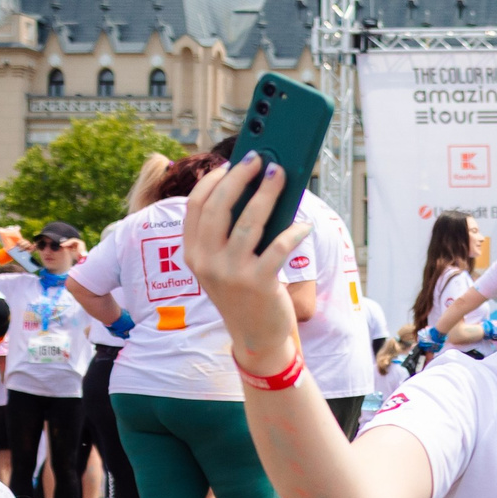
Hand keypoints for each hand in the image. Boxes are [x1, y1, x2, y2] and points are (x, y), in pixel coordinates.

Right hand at [180, 155, 313, 369]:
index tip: (232, 164)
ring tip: (281, 175)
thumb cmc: (244, 293)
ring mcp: (230, 273)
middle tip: (259, 159)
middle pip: (219, 207)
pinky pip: (277, 248)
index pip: (196, 206)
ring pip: (248, 222)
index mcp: (193, 253)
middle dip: (240, 177)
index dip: (214, 181)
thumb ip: (227, 234)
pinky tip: (303, 224)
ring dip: (267, 194)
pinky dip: (292, 232)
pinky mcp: (258, 283)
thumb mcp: (224, 264)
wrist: (256, 338)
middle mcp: (206, 261)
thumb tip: (253, 189)